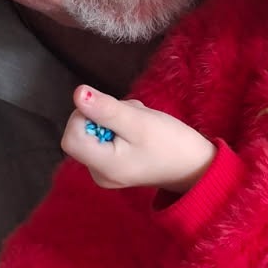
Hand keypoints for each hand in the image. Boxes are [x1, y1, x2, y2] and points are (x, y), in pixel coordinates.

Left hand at [62, 85, 216, 193]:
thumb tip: (77, 93)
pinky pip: (105, 140)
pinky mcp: (114, 166)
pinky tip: (138, 132)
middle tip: (132, 118)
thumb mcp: (139, 121)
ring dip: (114, 120)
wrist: (196, 166)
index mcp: (102, 166)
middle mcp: (98, 173)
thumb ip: (106, 109)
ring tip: (139, 125)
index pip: (71, 135)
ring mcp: (105, 172)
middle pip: (82, 132)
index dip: (85, 116)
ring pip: (95, 133)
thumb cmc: (171, 143)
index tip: (111, 112)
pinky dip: (119, 129)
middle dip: (104, 116)